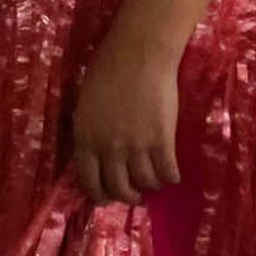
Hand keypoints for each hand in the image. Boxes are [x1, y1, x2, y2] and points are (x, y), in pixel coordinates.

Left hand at [70, 24, 182, 204]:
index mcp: (85, 137)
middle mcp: (109, 148)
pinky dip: (170, 176)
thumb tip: (98, 157)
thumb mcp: (85, 106)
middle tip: (134, 193)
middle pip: (118, 189)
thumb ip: (90, 132)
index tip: (107, 199)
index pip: (88, 181)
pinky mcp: (162, 141)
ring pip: (145, 184)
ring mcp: (136, 146)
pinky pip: (168, 173)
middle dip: (127, 196)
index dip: (99, 195)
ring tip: (152, 177)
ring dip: (150, 185)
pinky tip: (170, 171)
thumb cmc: (106, 73)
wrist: (137, 56)